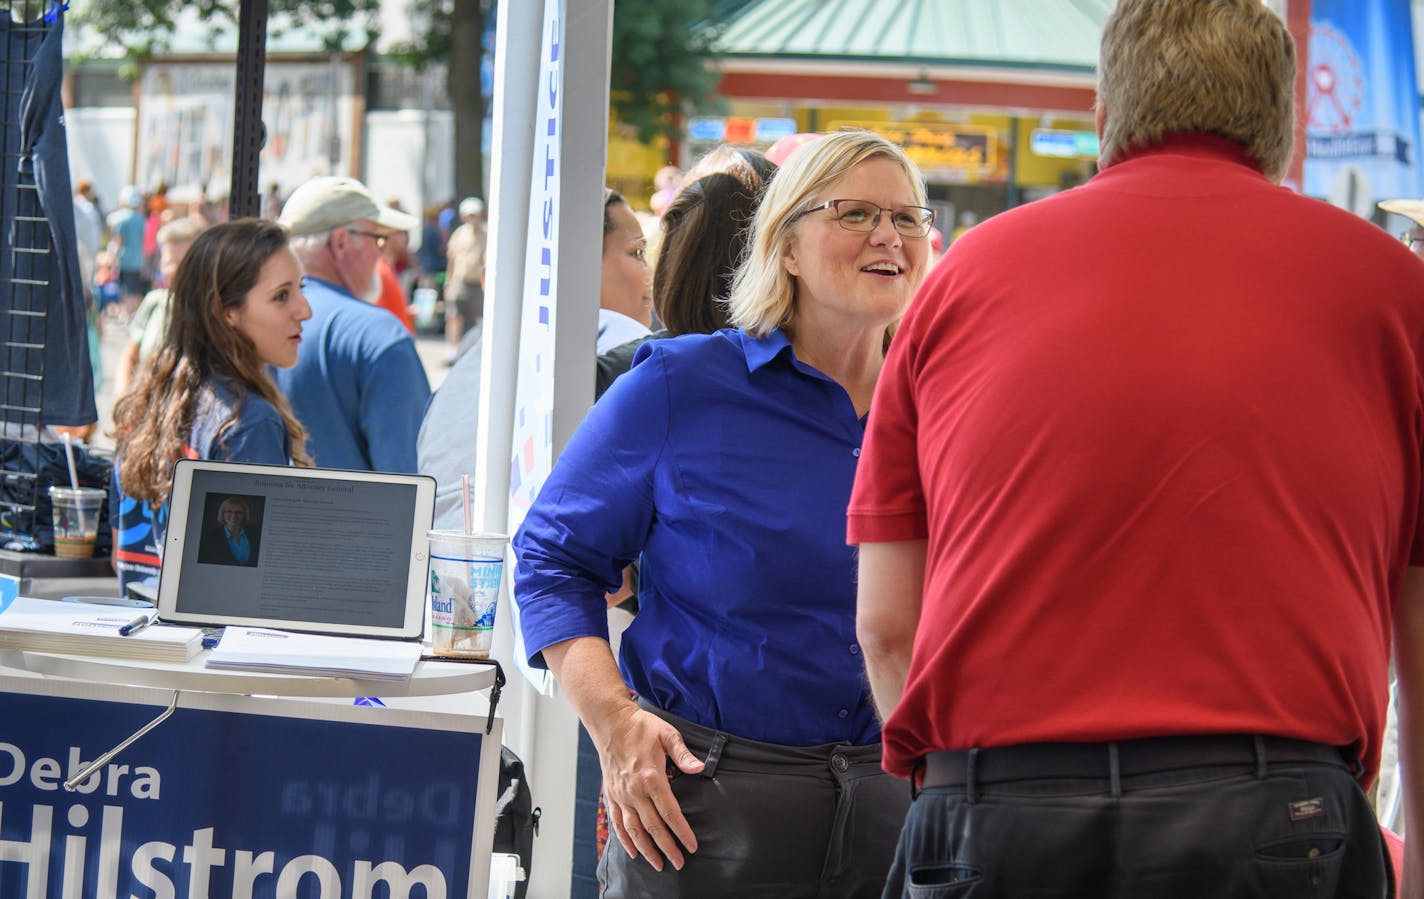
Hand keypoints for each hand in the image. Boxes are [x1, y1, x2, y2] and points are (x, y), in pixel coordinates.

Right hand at [595, 705, 704, 870]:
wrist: (610, 722)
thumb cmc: (641, 727)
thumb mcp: (667, 734)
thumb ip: (684, 754)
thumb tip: (700, 768)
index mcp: (651, 777)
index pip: (670, 812)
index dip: (681, 832)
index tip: (691, 846)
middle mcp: (634, 791)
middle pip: (652, 827)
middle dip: (667, 847)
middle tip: (679, 863)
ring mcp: (621, 794)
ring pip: (634, 830)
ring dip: (646, 849)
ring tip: (658, 864)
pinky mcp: (611, 794)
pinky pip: (617, 822)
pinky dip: (625, 839)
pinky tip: (633, 851)